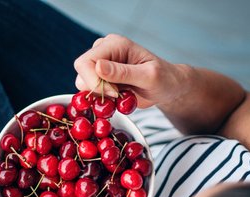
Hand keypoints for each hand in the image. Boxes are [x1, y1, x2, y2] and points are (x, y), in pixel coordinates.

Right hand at [74, 34, 246, 134]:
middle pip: (81, 73)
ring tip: (122, 96)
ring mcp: (101, 66)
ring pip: (83, 85)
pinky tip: (119, 99)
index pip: (85, 62)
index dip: (94, 82)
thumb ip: (123, 72)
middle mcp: (104, 51)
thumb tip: (98, 66)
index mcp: (114, 44)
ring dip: (101, 96)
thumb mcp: (148, 76)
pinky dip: (102, 101)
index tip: (113, 94)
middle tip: (119, 96)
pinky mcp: (101, 79)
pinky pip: (90, 93)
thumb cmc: (164, 79)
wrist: (168, 88)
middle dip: (97, 90)